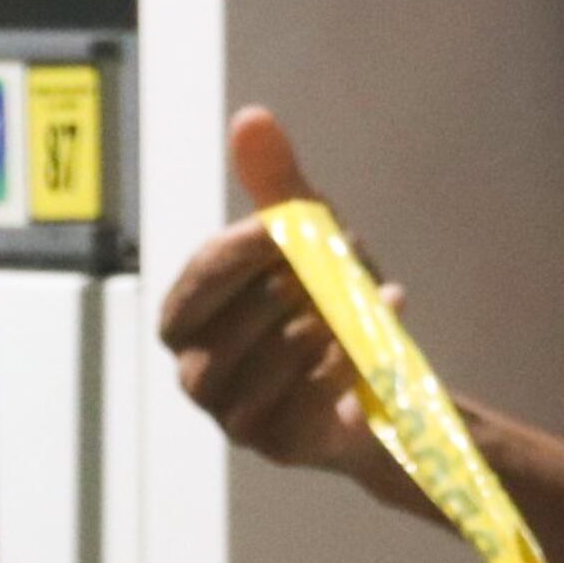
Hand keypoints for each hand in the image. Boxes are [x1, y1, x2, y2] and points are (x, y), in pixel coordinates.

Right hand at [155, 110, 421, 511]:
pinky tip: (377, 348)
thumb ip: (275, 183)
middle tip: (343, 267)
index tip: (296, 225)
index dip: (245, 252)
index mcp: (186, 322)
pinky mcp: (278, 445)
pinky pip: (309, 404)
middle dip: (296, 288)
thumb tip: (251, 117)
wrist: (376, 388)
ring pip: (275, 361)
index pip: (199, 281)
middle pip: (236, 323)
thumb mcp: (305, 239)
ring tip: (359, 306)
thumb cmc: (324, 304)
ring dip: (326, 326)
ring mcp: (234, 417)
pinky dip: (347, 370)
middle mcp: (197, 374)